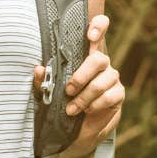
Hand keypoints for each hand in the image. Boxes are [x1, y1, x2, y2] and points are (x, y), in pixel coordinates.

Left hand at [31, 14, 123, 148]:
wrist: (76, 130)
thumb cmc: (62, 102)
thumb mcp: (48, 91)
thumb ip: (43, 80)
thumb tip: (38, 69)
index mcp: (84, 55)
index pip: (98, 30)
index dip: (99, 27)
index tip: (90, 35)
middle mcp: (101, 63)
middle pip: (99, 59)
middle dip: (82, 76)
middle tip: (68, 90)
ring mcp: (111, 78)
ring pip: (102, 82)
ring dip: (84, 97)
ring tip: (72, 109)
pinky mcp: (118, 94)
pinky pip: (109, 96)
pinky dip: (94, 105)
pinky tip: (86, 111)